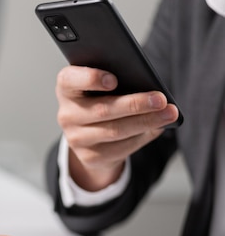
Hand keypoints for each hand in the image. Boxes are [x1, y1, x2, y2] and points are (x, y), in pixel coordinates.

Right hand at [56, 66, 178, 190]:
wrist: (89, 134)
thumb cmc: (101, 98)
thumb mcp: (102, 86)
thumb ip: (116, 79)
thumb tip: (150, 89)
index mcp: (66, 88)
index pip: (69, 80)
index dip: (90, 79)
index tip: (114, 79)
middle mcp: (66, 114)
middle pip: (101, 110)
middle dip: (134, 104)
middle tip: (160, 99)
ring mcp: (75, 138)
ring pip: (115, 131)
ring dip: (146, 122)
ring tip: (169, 113)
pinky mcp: (89, 156)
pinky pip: (120, 148)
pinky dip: (142, 137)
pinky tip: (158, 127)